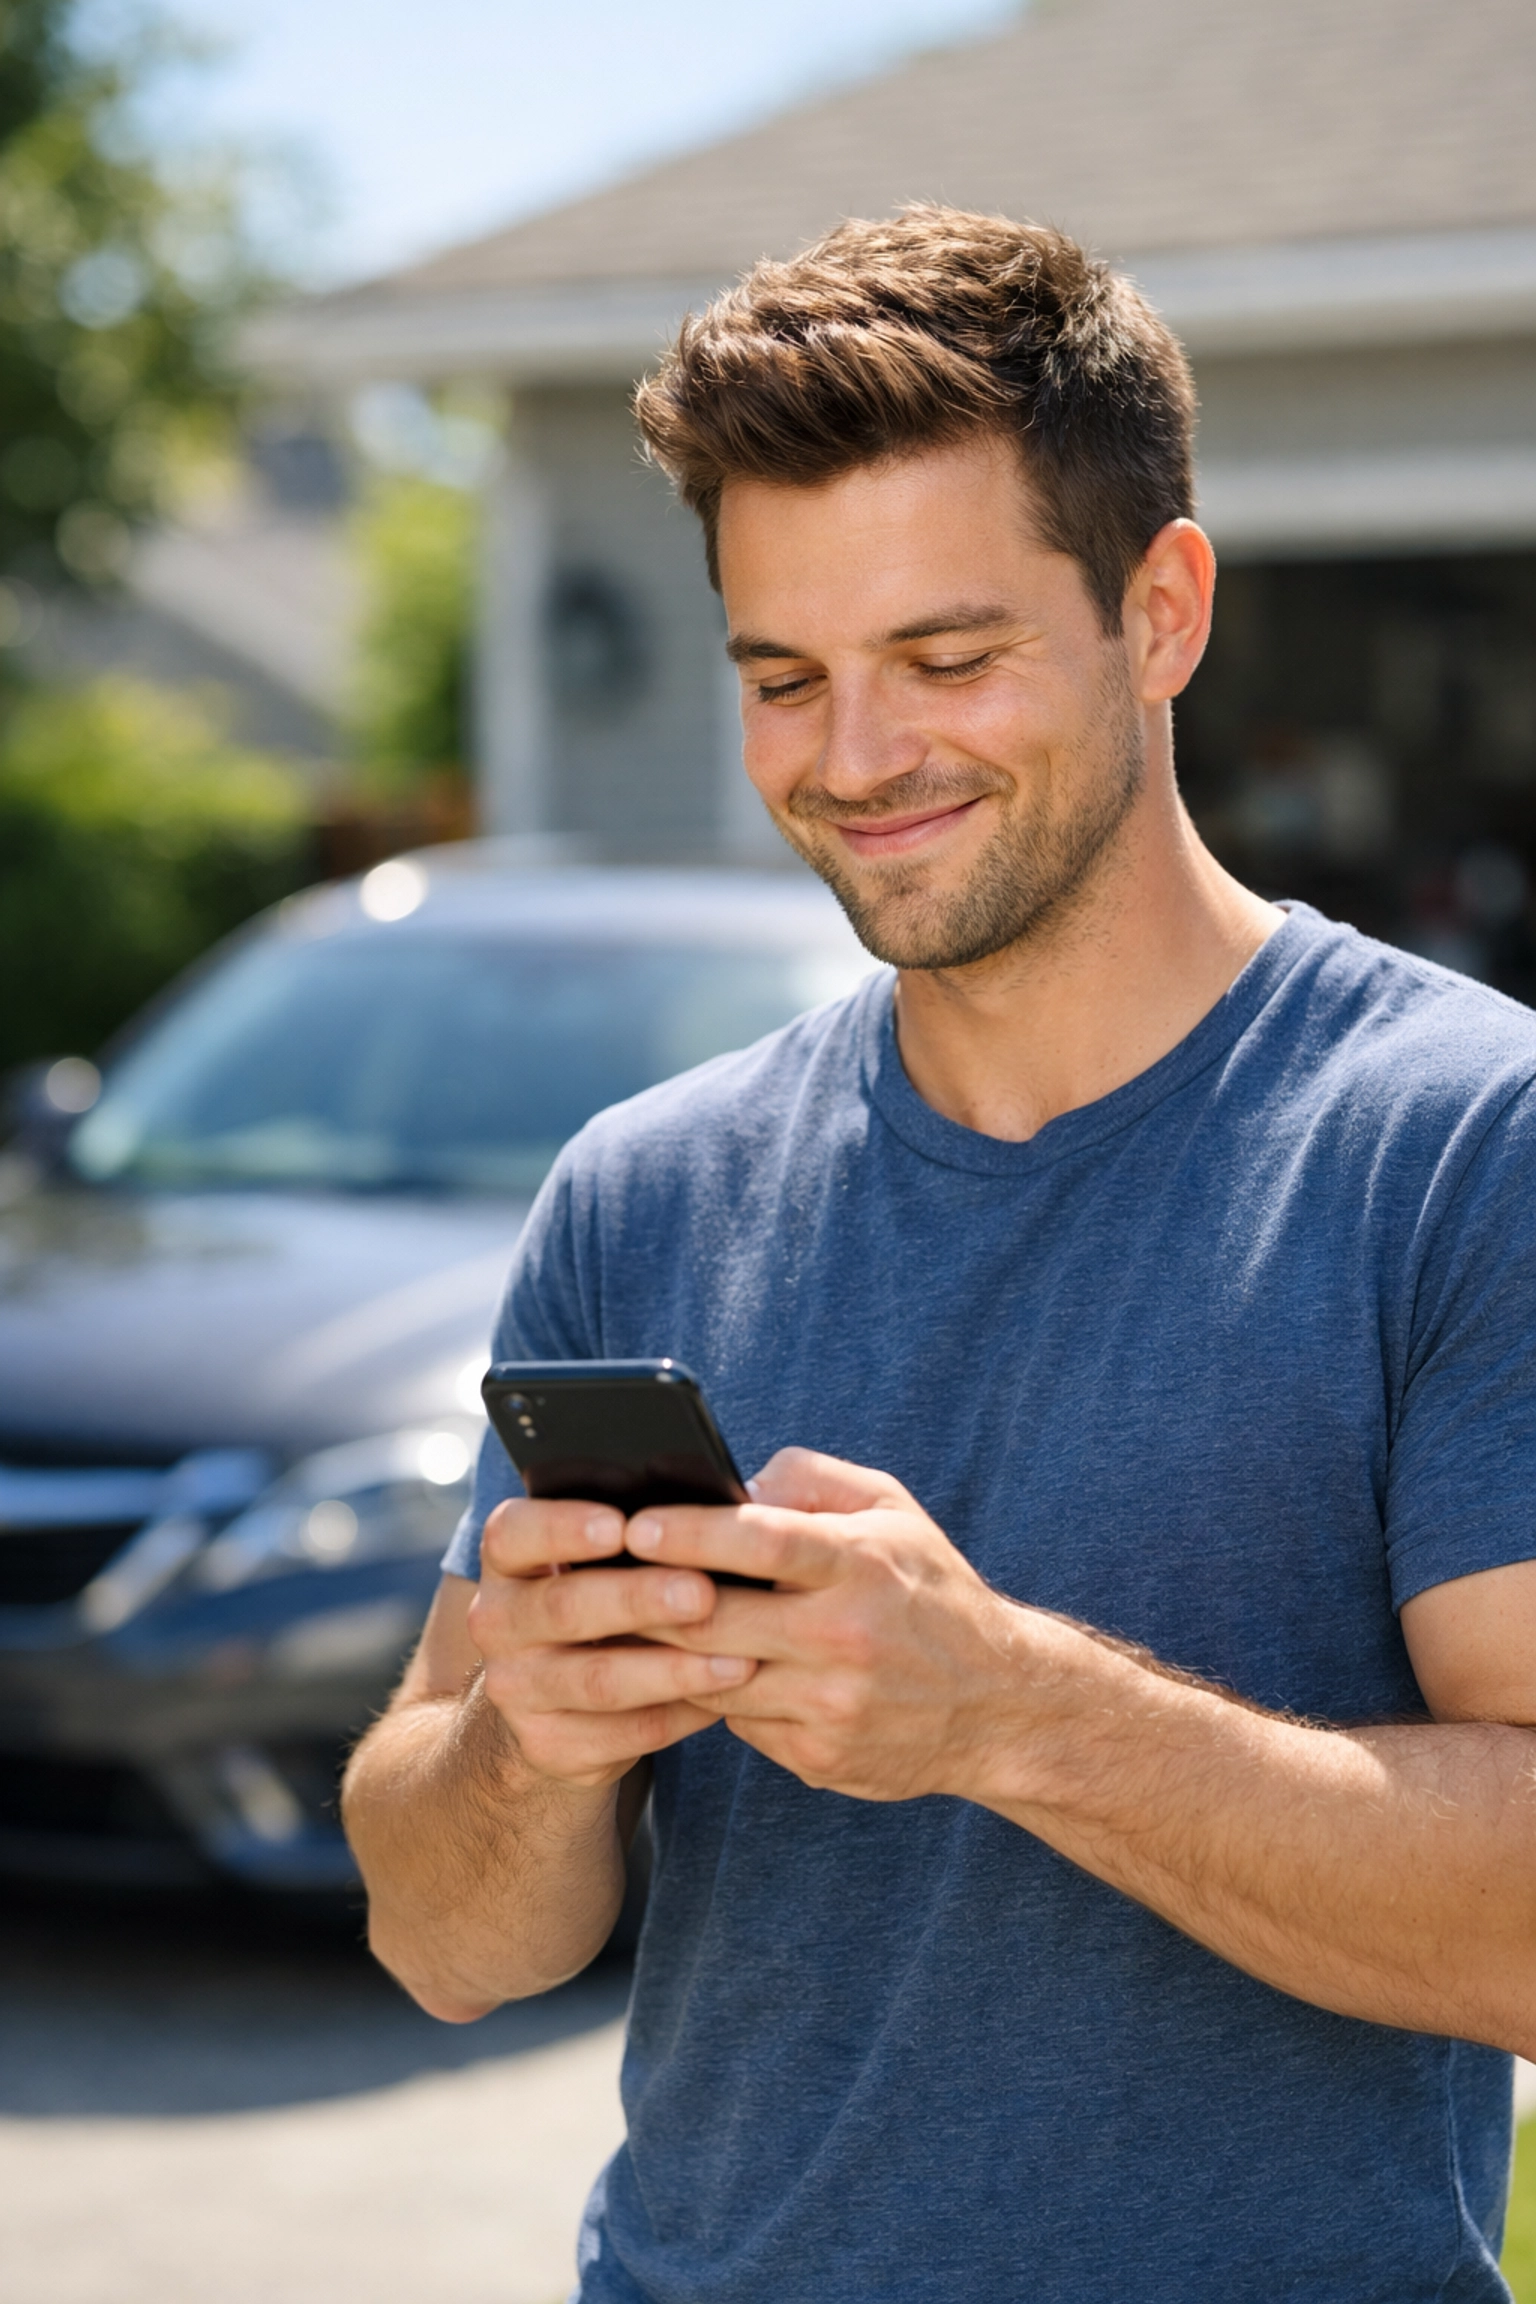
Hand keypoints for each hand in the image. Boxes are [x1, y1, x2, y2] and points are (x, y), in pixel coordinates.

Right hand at [467, 1497, 758, 1790]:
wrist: (553, 1702)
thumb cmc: (602, 1600)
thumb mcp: (597, 1562)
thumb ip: (640, 1536)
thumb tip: (722, 1511)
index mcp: (508, 1560)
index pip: (514, 1534)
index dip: (563, 1527)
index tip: (622, 1524)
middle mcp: (497, 1622)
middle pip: (564, 1607)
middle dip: (639, 1599)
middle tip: (702, 1592)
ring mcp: (517, 1690)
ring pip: (598, 1680)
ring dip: (673, 1670)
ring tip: (738, 1659)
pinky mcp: (549, 1746)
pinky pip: (624, 1733)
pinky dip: (680, 1715)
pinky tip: (725, 1699)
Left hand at [630, 1449, 1027, 1801]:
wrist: (999, 1704)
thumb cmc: (928, 1589)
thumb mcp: (891, 1509)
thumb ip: (810, 1478)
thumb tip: (734, 1484)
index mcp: (860, 1564)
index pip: (761, 1542)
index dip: (690, 1532)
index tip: (634, 1524)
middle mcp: (845, 1637)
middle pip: (714, 1620)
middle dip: (647, 1600)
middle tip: (600, 1578)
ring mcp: (830, 1705)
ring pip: (711, 1677)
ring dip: (664, 1652)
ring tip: (625, 1623)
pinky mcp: (818, 1756)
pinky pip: (736, 1721)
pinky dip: (712, 1693)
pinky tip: (697, 1670)